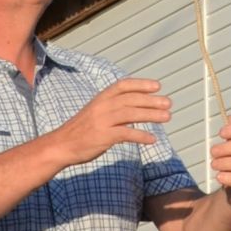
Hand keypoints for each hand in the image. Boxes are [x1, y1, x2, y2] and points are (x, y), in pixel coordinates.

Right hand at [58, 76, 172, 165]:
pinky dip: (141, 136)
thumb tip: (136, 106)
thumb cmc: (81, 130)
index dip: (141, 84)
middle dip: (151, 100)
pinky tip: (152, 139)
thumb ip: (113, 107)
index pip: (123, 86)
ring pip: (131, 114)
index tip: (157, 86)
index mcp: (101, 98)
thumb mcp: (95, 111)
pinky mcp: (103, 136)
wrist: (61, 145)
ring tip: (167, 117)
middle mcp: (102, 106)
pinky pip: (126, 134)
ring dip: (151, 115)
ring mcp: (102, 121)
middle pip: (131, 99)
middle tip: (169, 103)